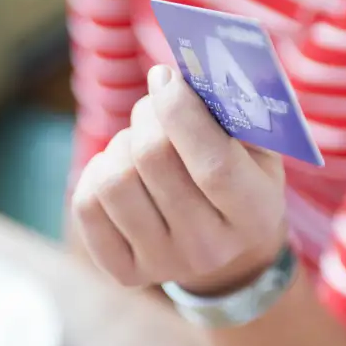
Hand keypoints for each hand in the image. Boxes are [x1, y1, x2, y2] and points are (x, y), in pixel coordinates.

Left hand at [71, 65, 287, 292]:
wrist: (229, 249)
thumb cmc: (243, 177)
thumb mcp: (257, 144)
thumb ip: (231, 108)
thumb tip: (178, 73)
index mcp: (254, 215)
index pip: (214, 164)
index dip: (182, 112)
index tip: (165, 77)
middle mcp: (209, 248)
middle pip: (153, 161)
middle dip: (148, 115)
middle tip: (156, 102)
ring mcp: (164, 264)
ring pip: (113, 180)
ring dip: (121, 145)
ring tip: (140, 143)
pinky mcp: (125, 272)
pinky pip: (87, 205)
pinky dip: (97, 172)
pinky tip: (122, 170)